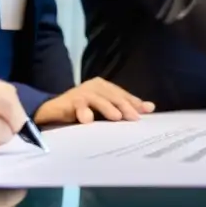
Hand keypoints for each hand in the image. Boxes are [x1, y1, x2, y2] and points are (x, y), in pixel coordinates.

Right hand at [33, 77, 155, 125]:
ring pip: (99, 100)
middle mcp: (95, 86)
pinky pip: (79, 106)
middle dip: (125, 107)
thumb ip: (124, 107)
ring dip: (107, 108)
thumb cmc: (83, 110)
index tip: (147, 111)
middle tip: (135, 118)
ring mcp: (83, 92)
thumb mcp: (105, 109)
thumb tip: (150, 107)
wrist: (54, 111)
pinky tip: (87, 120)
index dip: (135, 102)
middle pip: (114, 96)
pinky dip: (83, 112)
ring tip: (116, 117)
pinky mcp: (70, 100)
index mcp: (105, 86)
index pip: (123, 95)